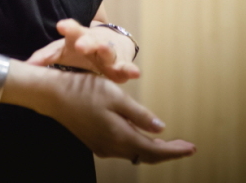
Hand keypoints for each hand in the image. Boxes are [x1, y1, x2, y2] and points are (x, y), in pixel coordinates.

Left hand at [27, 18, 138, 83]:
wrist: (110, 44)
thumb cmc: (80, 50)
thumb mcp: (63, 53)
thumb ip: (45, 58)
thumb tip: (24, 67)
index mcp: (78, 38)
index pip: (72, 31)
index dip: (68, 28)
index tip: (61, 26)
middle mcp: (94, 42)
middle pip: (90, 39)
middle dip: (85, 41)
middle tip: (80, 44)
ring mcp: (109, 52)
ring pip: (108, 50)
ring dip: (107, 50)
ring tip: (106, 49)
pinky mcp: (122, 64)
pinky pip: (126, 67)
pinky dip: (130, 70)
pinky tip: (135, 73)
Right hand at [43, 68, 195, 163]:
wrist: (52, 95)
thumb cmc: (84, 89)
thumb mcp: (115, 96)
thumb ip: (139, 115)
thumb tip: (161, 128)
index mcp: (120, 137)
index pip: (154, 151)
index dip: (175, 150)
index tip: (192, 148)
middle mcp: (112, 147)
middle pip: (146, 155)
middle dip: (168, 151)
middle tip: (186, 146)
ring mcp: (102, 146)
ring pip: (134, 152)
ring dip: (153, 149)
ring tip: (169, 142)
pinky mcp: (96, 140)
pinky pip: (123, 147)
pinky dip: (137, 144)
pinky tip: (142, 135)